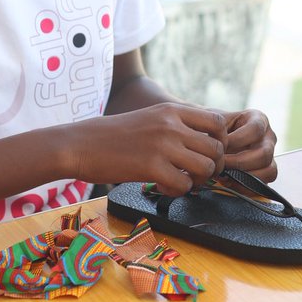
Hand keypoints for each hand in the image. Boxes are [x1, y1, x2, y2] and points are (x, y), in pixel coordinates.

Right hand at [70, 102, 227, 195]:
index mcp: (172, 110)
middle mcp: (171, 125)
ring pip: (206, 168)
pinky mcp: (152, 167)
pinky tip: (161, 186)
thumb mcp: (150, 117)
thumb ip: (176, 124)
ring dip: (198, 180)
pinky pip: (184, 185)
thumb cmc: (114, 135)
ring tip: (180, 181)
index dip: (220, 142)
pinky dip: (177, 191)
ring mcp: (163, 146)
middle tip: (197, 175)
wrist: (81, 144)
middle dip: (213, 167)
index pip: (218, 123)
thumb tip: (203, 142)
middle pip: (217, 148)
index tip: (208, 154)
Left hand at [217, 108, 277, 180]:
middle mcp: (268, 138)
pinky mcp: (265, 174)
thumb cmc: (213, 129)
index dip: (237, 140)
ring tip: (225, 176)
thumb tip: (213, 144)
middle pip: (264, 153)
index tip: (219, 147)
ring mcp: (269, 157)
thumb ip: (216, 129)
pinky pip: (263, 185)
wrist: (211, 140)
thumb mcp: (214, 122)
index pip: (255, 130)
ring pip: (269, 171)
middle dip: (239, 162)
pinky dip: (246, 187)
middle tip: (220, 166)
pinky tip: (229, 183)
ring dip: (245, 176)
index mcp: (259, 119)